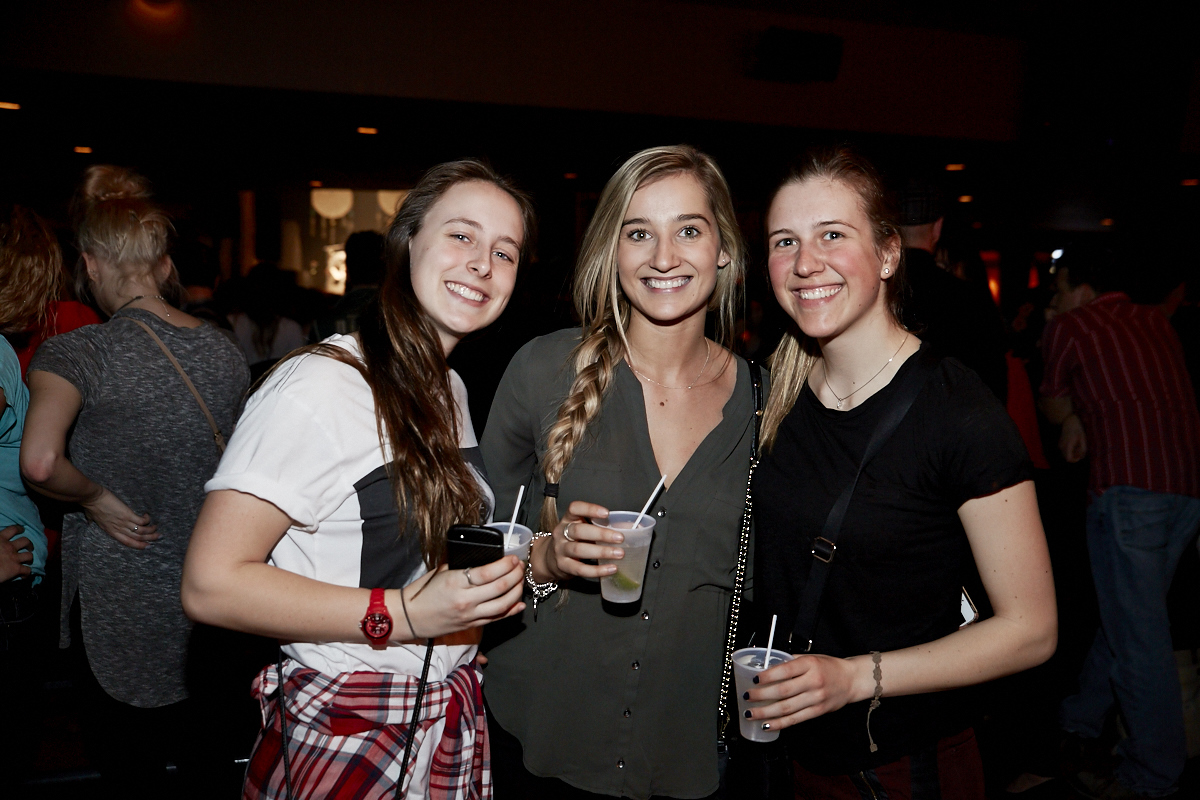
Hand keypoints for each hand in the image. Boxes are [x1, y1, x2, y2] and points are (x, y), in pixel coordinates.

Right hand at [0, 525, 32, 581]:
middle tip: (29, 547)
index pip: (13, 529)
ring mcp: (14, 558)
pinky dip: (27, 573)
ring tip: (29, 561)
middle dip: (29, 544)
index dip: (19, 529)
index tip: (22, 530)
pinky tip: (24, 575)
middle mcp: (9, 546)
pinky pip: (27, 570)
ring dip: (30, 558)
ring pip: (29, 555)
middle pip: (25, 541)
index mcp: (0, 538)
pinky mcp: (16, 569)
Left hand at [82, 487, 158, 548]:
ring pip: (141, 531)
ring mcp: (123, 522)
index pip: (127, 542)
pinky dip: (146, 519)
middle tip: (158, 536)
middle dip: (150, 538)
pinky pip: (141, 520)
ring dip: (151, 530)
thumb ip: (93, 521)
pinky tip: (147, 515)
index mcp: (111, 531)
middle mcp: (118, 529)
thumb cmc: (90, 506)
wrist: (92, 498)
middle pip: (137, 538)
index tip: (148, 546)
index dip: (139, 545)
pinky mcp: (127, 514)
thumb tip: (90, 521)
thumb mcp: (91, 518)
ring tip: (156, 528)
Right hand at [398, 555, 525, 639]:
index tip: (513, 558)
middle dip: (515, 575)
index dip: (505, 564)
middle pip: (500, 587)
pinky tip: (519, 603)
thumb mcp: (441, 571)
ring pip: (503, 604)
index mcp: (455, 582)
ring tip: (521, 581)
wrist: (410, 617)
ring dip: (516, 591)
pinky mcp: (471, 626)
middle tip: (521, 566)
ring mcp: (469, 615)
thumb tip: (480, 554)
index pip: (488, 573)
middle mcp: (465, 600)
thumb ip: (461, 564)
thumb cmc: (423, 592)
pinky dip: (511, 611)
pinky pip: (496, 619)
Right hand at [531, 500, 626, 582]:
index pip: (574, 508)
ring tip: (619, 553)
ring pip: (579, 550)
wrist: (549, 559)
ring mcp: (560, 550)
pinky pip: (580, 569)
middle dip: (601, 534)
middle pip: (579, 531)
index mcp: (568, 519)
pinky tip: (611, 569)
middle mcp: (561, 533)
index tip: (606, 513)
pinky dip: (597, 570)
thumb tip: (626, 528)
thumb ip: (597, 526)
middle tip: (620, 538)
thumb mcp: (581, 529)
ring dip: (601, 552)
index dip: (590, 509)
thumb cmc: (572, 541)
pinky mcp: (563, 566)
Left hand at [743, 653, 867, 729]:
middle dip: (762, 695)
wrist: (851, 679)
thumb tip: (767, 667)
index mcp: (810, 664)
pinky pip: (795, 719)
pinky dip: (780, 723)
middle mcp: (813, 682)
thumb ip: (790, 662)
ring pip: (787, 708)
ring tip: (751, 714)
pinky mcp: (818, 711)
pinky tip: (767, 725)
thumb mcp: (810, 658)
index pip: (785, 670)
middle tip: (747, 697)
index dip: (768, 676)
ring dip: (766, 712)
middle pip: (783, 691)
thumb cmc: (828, 667)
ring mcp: (816, 698)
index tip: (754, 679)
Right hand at [1059, 414, 1087, 462]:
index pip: (1069, 459)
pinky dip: (1071, 449)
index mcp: (1067, 445)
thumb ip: (1083, 449)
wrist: (1068, 421)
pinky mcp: (1060, 444)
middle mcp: (1062, 447)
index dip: (1075, 460)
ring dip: (1073, 452)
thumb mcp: (1082, 438)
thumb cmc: (1077, 428)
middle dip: (1075, 456)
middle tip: (1081, 448)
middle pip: (1068, 458)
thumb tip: (1081, 456)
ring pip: (1067, 454)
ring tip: (1078, 444)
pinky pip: (1066, 450)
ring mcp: (1060, 445)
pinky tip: (1075, 443)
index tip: (1080, 455)